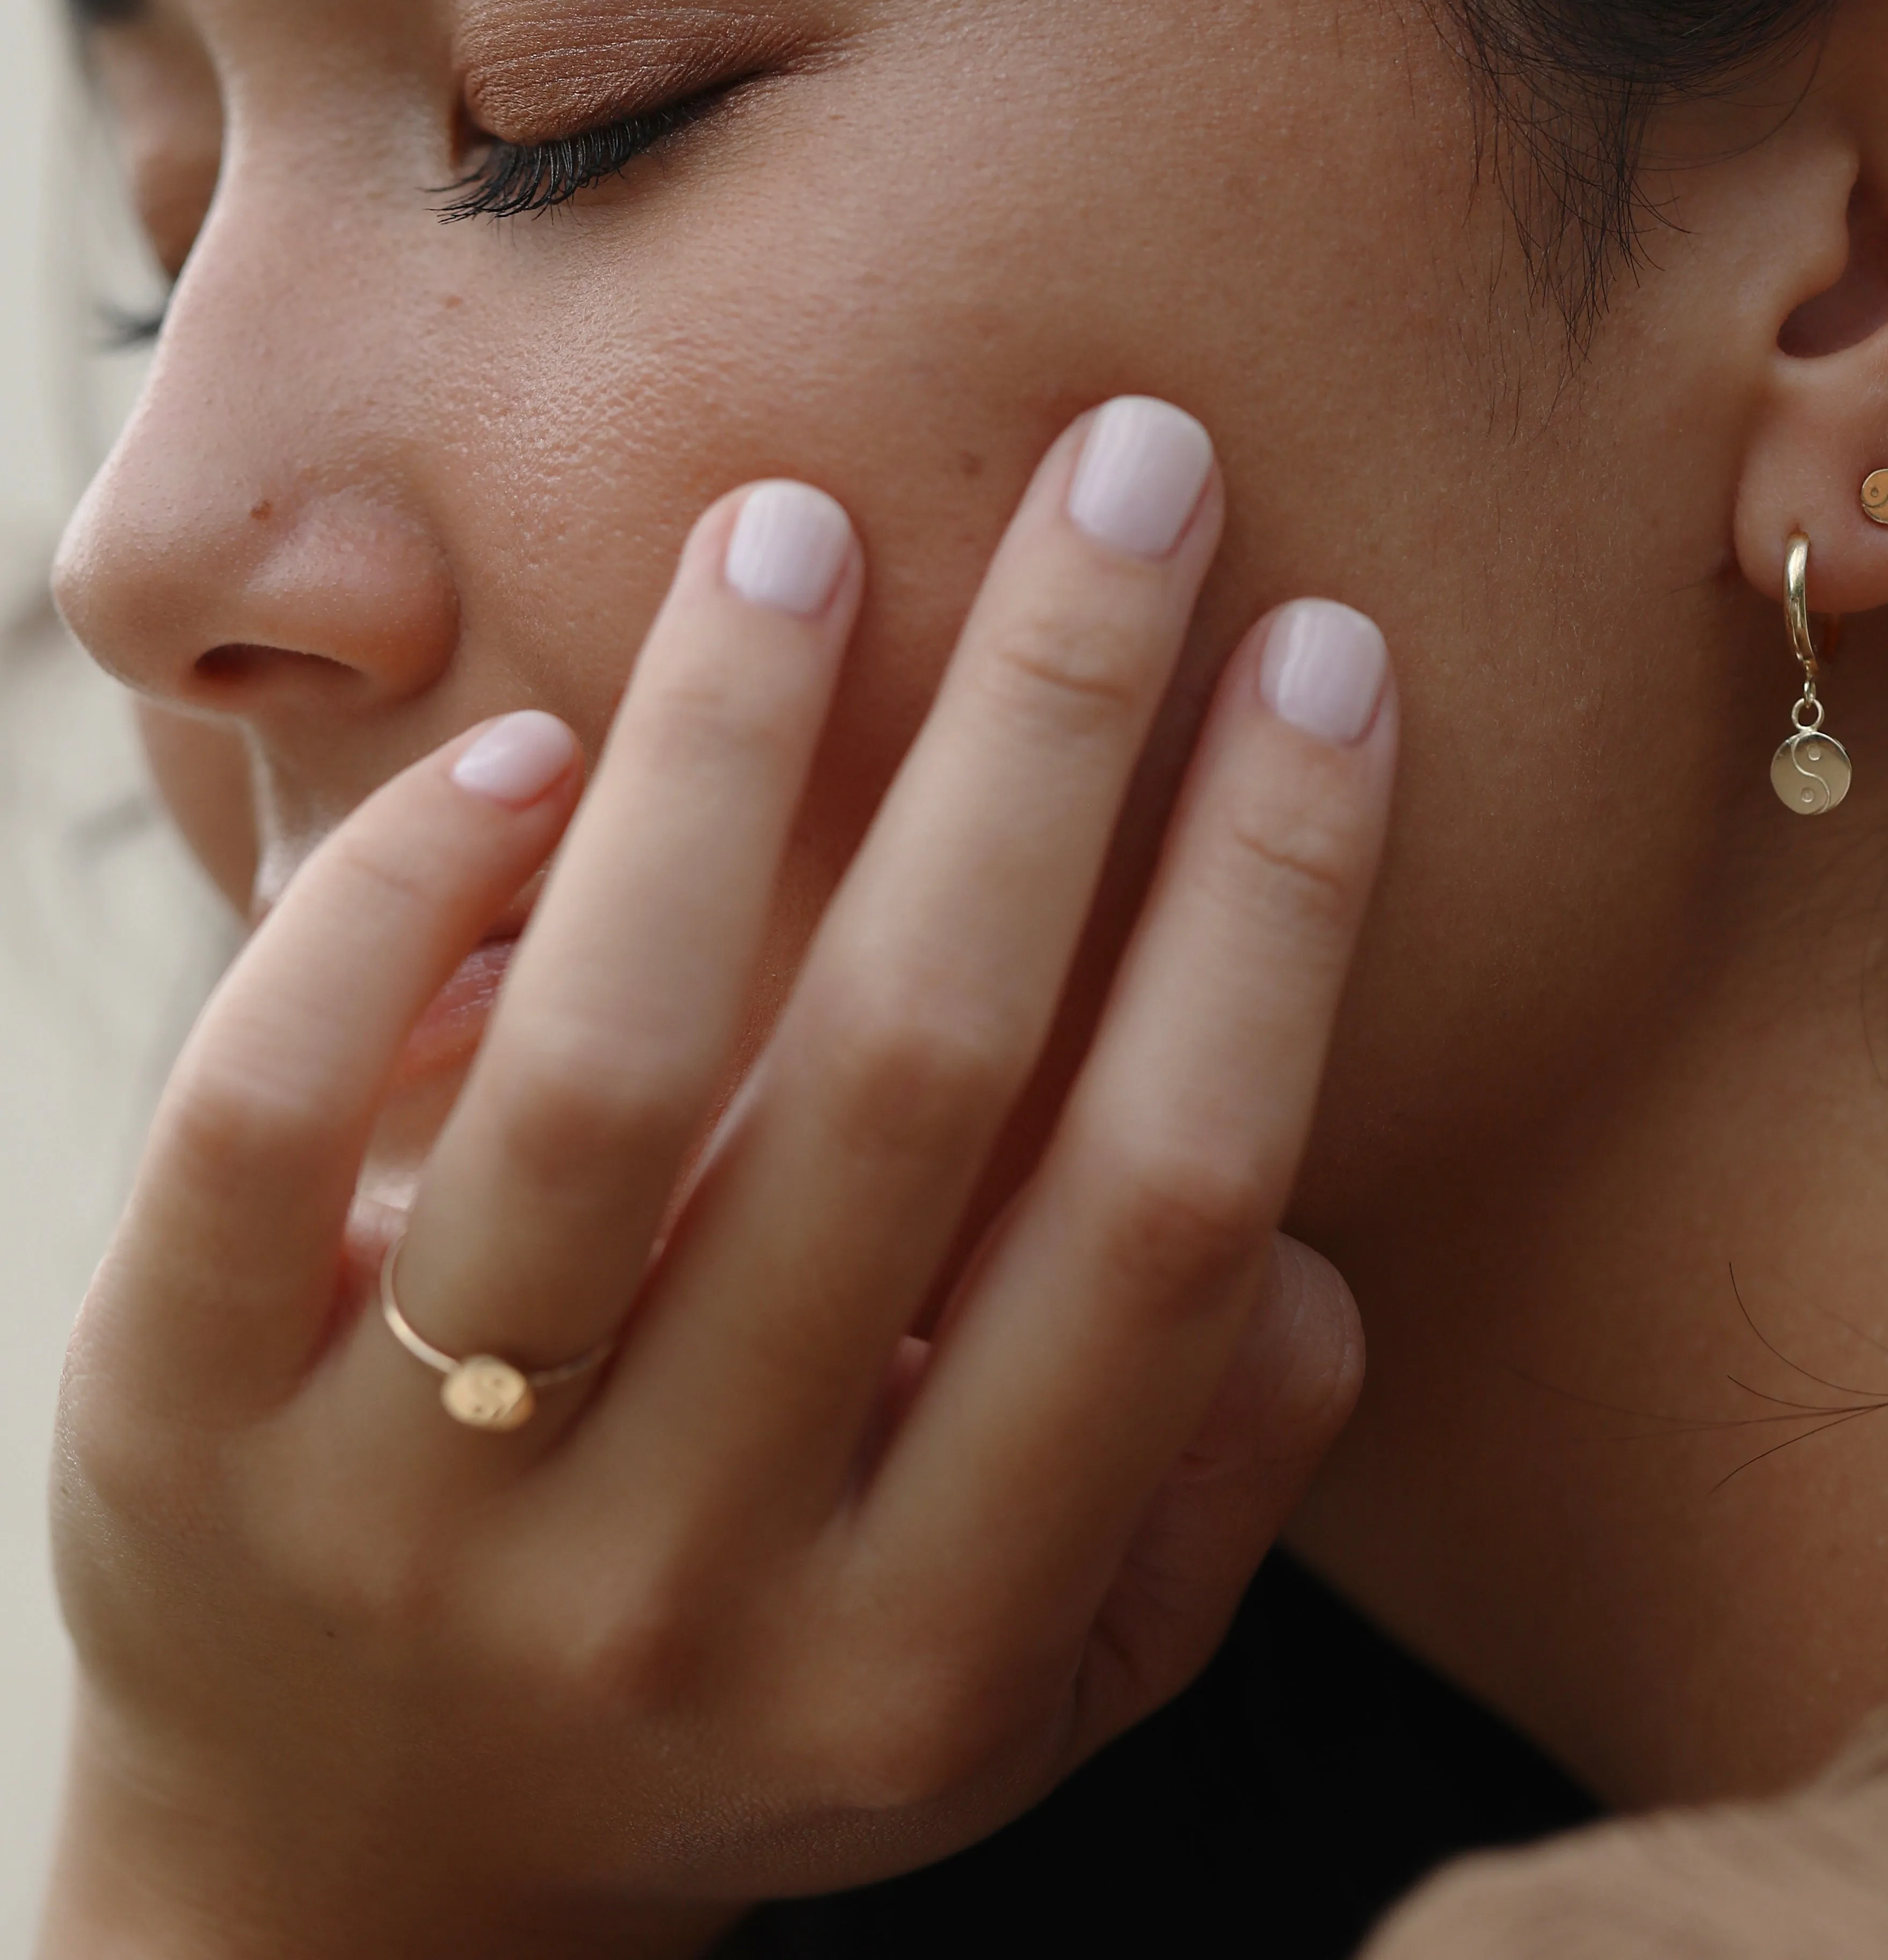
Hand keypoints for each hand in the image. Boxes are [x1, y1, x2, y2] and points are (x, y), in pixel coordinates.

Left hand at [43, 401, 1394, 1958]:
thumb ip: (1198, 1489)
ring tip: (799, 526)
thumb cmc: (764, 1715)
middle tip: (1135, 465)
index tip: (1327, 657)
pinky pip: (259, 1131)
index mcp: (934, 1651)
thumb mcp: (1030, 1683)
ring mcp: (410, 1521)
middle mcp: (688, 1591)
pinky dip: (387, 915)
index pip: (1163, 1212)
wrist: (364, 1887)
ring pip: (599, 1072)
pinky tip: (515, 754)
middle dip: (1053, 727)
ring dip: (723, 757)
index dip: (1270, 906)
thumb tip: (1311, 1249)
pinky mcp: (165, 1438)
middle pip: (913, 1081)